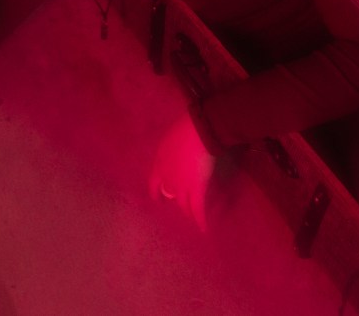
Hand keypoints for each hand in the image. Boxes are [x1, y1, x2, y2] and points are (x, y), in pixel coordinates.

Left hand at [148, 110, 216, 230]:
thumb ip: (172, 150)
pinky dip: (201, 219)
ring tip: (193, 218)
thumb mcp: (172, 138)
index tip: (158, 200)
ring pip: (184, 204)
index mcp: (160, 162)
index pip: (154, 183)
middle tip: (181, 207)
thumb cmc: (186, 128)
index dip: (156, 193)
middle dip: (175, 201)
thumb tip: (178, 153)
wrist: (198, 130)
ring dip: (189, 212)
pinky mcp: (196, 189)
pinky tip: (203, 229)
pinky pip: (198, 208)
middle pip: (170, 194)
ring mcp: (181, 185)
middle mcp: (167, 177)